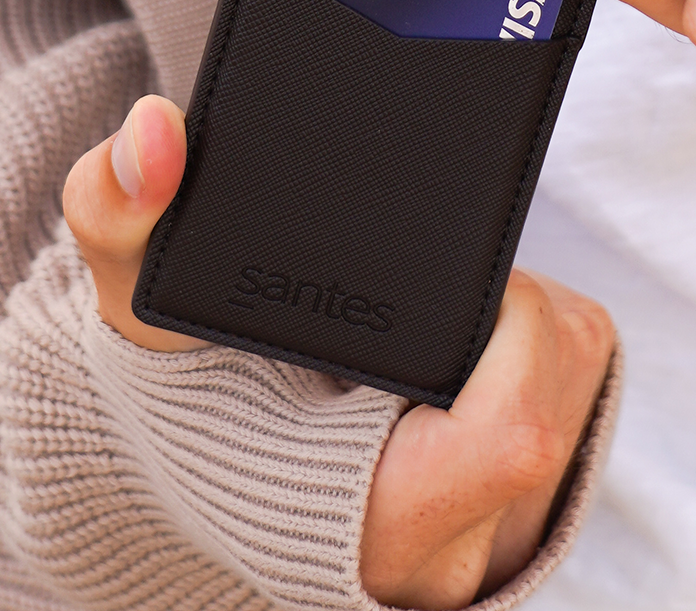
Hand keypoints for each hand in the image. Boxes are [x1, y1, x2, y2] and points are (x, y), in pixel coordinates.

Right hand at [65, 97, 614, 608]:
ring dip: (525, 319)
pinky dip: (532, 345)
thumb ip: (118, 205)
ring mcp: (488, 552)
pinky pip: (577, 396)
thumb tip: (156, 133)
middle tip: (424, 276)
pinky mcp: (520, 523)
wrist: (183, 466)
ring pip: (578, 385)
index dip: (508, 329)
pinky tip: (453, 339)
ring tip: (427, 309)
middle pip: (558, 391)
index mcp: (365, 525)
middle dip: (509, 303)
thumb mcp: (128, 293)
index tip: (448, 279)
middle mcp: (440, 562)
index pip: (516, 435)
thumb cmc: (166, 386)